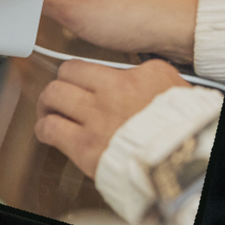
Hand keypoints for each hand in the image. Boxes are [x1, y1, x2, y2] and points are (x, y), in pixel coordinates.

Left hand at [35, 58, 187, 177]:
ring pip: (53, 97)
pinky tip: (48, 131)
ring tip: (50, 110)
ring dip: (47, 104)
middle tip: (61, 94)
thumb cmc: (180, 127)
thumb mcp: (171, 85)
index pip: (87, 64)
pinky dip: (44, 128)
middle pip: (65, 74)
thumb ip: (146, 74)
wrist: (180, 160)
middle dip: (60, 84)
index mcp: (131, 78)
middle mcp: (110, 94)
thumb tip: (129, 73)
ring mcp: (95, 121)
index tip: (76, 80)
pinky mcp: (85, 148)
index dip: (77, 73)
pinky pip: (50, 130)